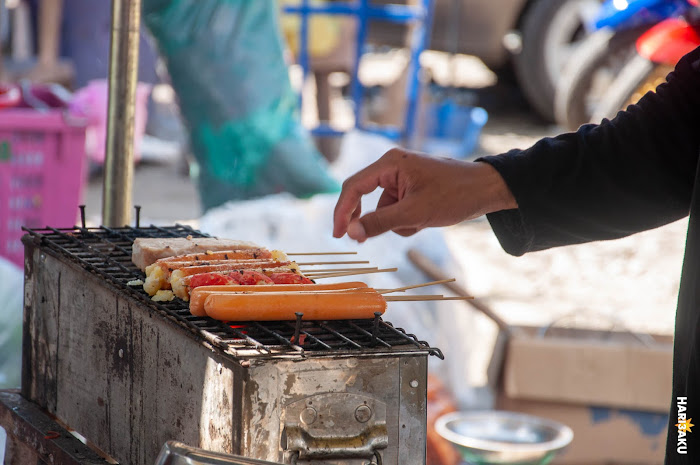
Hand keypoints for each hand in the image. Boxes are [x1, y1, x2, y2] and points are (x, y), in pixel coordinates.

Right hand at [333, 148, 516, 241]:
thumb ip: (380, 223)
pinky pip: (397, 210)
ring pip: (383, 209)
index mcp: (390, 163)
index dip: (342, 211)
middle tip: (362, 240)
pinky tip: (426, 220)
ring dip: (397, 222)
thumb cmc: (454, 195)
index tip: (338, 235)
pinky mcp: (411, 188)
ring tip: (421, 221)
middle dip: (373, 219)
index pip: (353, 187)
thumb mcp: (415, 213)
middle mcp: (392, 166)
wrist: (487, 190)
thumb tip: (351, 232)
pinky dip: (407, 220)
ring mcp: (402, 178)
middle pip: (364, 197)